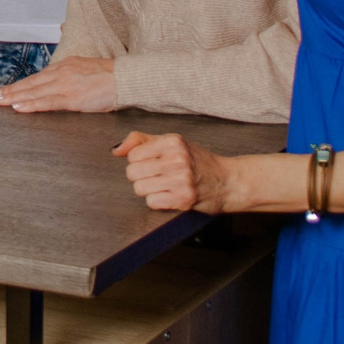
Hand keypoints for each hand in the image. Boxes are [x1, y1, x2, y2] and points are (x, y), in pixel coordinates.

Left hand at [0, 55, 116, 112]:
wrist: (127, 78)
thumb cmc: (111, 76)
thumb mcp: (87, 66)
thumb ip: (73, 70)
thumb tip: (66, 70)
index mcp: (65, 66)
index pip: (37, 78)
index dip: (20, 85)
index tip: (5, 90)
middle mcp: (61, 73)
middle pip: (30, 84)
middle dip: (10, 91)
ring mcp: (65, 85)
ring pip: (34, 92)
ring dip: (14, 98)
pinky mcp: (71, 98)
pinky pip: (46, 102)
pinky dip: (30, 105)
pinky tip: (18, 108)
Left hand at [114, 131, 237, 214]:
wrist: (227, 181)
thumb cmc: (198, 162)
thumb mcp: (172, 143)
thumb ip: (141, 141)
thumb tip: (116, 150)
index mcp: (173, 142)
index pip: (133, 155)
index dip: (140, 162)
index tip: (154, 163)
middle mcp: (177, 159)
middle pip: (133, 172)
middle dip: (142, 177)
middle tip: (159, 176)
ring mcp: (181, 180)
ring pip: (139, 188)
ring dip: (149, 190)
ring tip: (165, 186)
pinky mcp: (183, 199)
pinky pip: (151, 202)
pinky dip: (158, 201)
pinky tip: (170, 195)